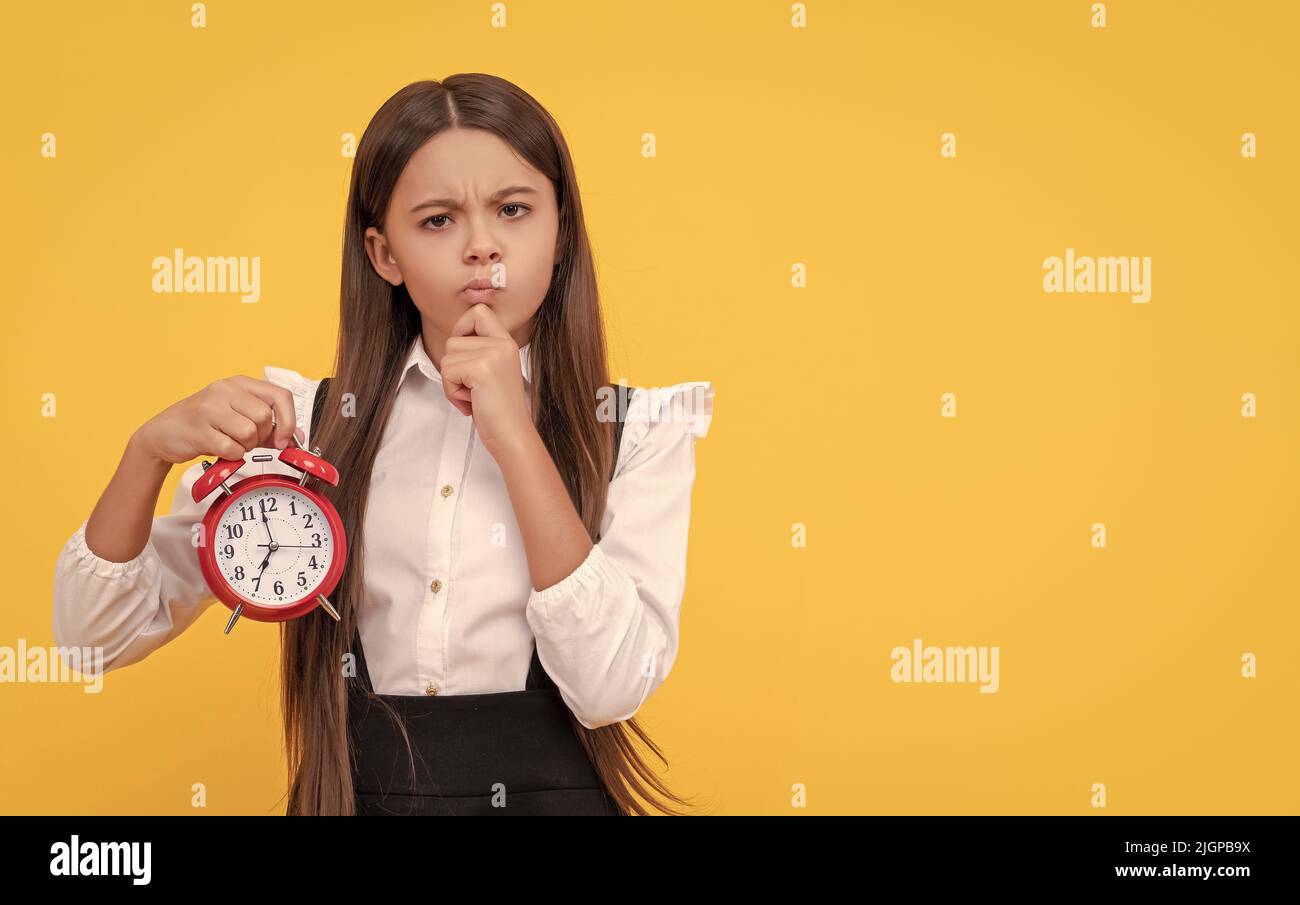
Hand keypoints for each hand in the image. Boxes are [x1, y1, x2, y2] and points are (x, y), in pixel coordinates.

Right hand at [133, 375, 303, 465]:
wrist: (163, 433)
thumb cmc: (204, 424)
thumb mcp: (237, 415)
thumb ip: (269, 424)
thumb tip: (298, 438)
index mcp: (239, 383)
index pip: (280, 395)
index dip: (289, 420)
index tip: (286, 438)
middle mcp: (224, 390)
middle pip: (265, 417)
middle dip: (262, 436)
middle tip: (247, 440)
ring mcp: (210, 408)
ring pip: (250, 432)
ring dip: (246, 446)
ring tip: (230, 442)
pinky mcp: (200, 430)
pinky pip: (232, 449)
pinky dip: (231, 455)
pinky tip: (219, 448)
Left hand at [441, 303, 534, 456]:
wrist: (512, 434)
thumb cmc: (497, 409)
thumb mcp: (492, 370)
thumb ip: (479, 351)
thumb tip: (454, 337)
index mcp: (506, 342)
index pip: (478, 312)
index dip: (462, 328)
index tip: (465, 354)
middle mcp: (502, 343)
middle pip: (453, 339)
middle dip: (453, 367)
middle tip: (472, 387)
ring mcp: (493, 354)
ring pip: (447, 357)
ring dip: (452, 382)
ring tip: (473, 395)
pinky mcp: (481, 369)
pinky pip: (447, 372)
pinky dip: (452, 392)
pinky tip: (471, 402)